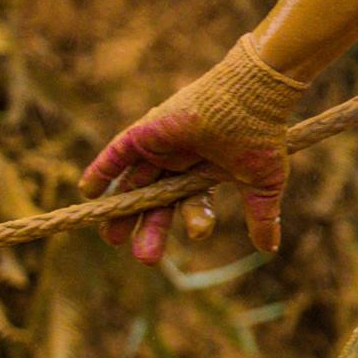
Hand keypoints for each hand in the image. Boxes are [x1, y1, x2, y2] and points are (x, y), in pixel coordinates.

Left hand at [80, 36, 304, 263]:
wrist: (252, 98)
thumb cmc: (260, 136)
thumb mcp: (262, 184)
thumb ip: (262, 217)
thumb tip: (269, 249)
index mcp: (206, 171)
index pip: (192, 203)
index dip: (192, 221)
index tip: (198, 235)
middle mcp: (181, 160)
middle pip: (159, 200)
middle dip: (151, 229)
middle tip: (147, 258)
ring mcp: (161, 146)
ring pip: (136, 183)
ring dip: (122, 210)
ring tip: (112, 239)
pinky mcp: (146, 133)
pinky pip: (117, 154)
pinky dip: (101, 172)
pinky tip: (87, 192)